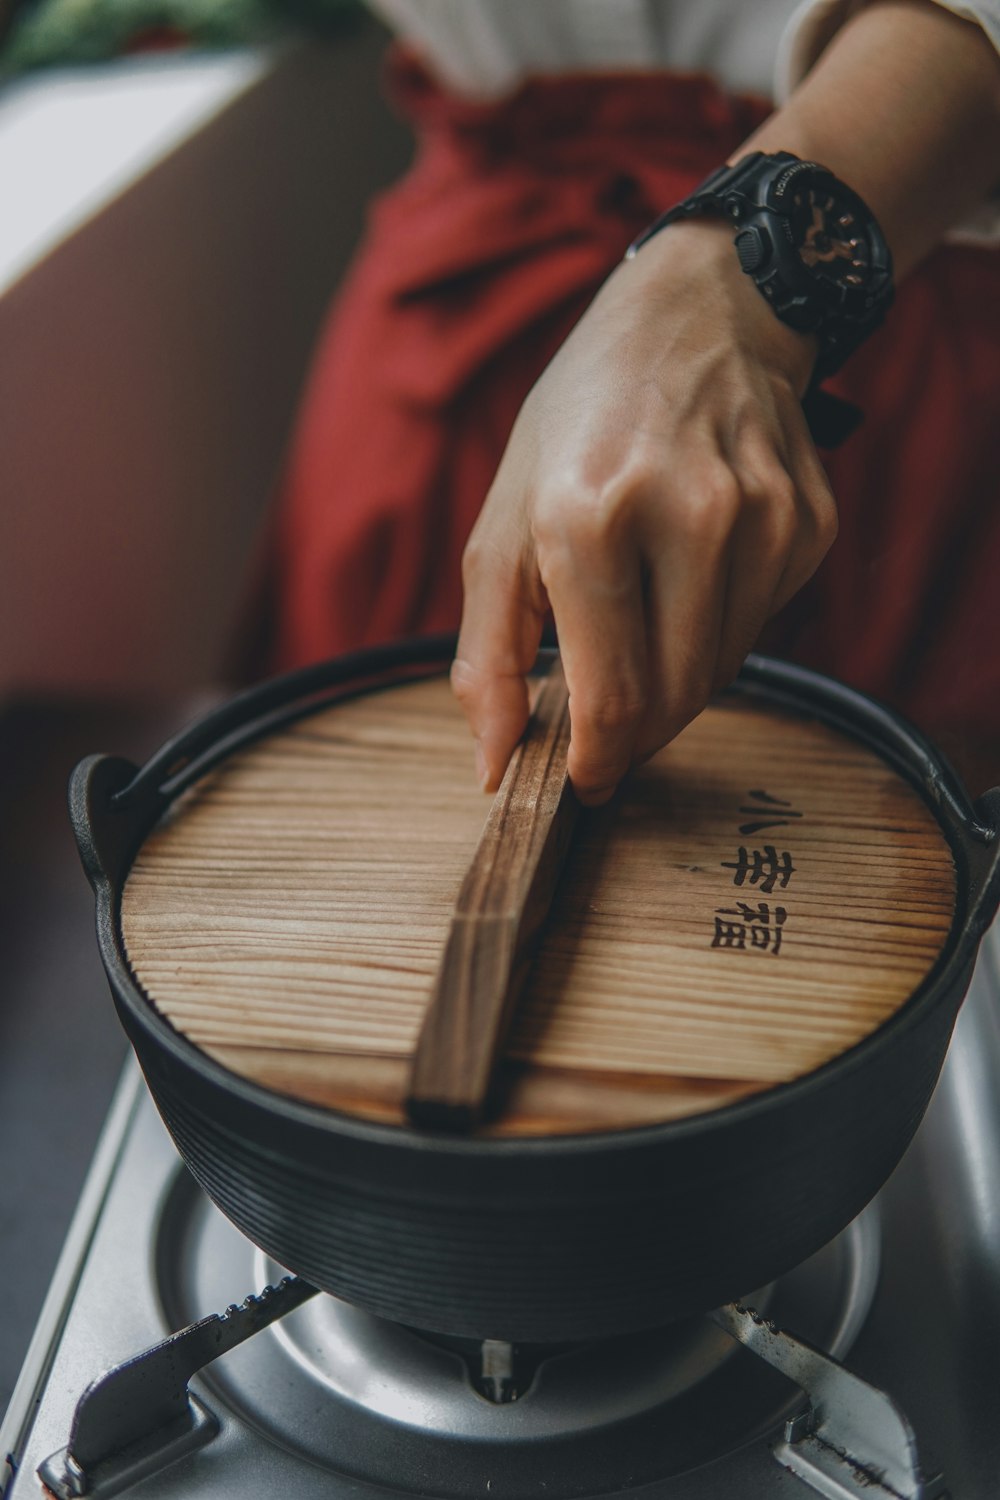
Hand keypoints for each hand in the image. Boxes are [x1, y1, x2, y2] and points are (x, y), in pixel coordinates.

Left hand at [452, 219, 836, 803]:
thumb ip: (488, 655)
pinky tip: (695, 568)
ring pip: (724, 670)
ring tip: (644, 622)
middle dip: (634, 732)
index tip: (585, 779)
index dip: (598, 761)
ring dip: (676, 679)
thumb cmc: (579, 422)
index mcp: (587, 517)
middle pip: (675, 699)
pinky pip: (762, 623)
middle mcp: (687, 514)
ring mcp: (763, 516)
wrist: (697, 315)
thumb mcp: (502, 524)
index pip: (613, 698)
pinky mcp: (810, 521)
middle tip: (607, 723)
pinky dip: (720, 625)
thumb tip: (497, 765)